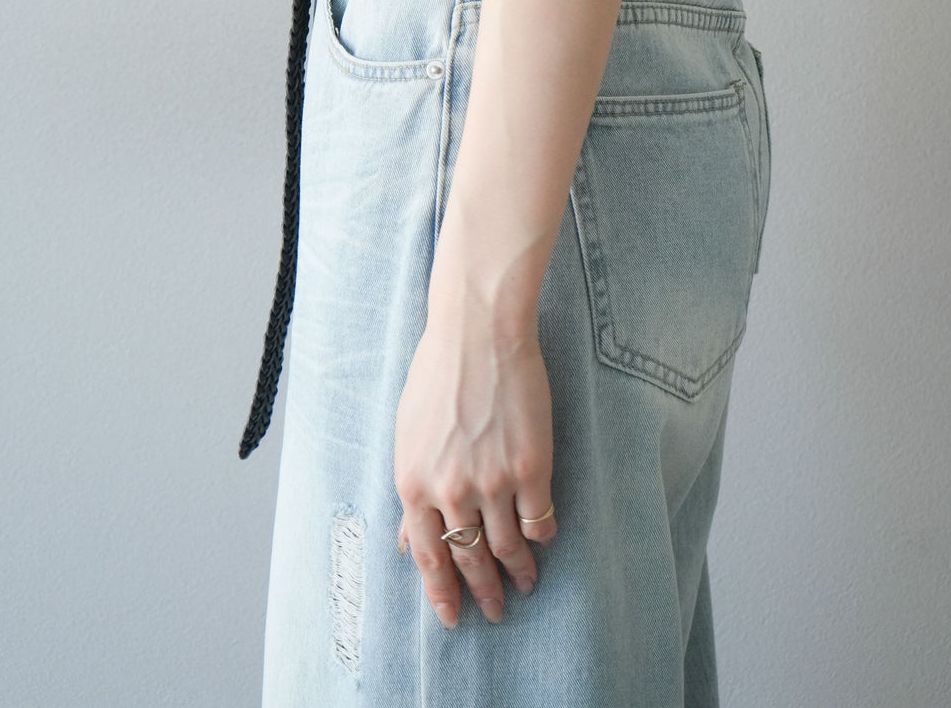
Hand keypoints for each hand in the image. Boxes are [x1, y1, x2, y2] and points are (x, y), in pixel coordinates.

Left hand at [394, 311, 557, 627]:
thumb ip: (411, 489)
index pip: (428, 558)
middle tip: (494, 611)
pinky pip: (539, 519)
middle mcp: (451, 490)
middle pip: (468, 559)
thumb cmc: (437, 373)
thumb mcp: (407, 435)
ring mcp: (493, 481)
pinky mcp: (531, 466)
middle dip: (482, 592)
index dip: (442, 594)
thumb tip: (407, 541)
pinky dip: (542, 535)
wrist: (479, 332)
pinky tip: (544, 540)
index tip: (452, 618)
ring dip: (517, 570)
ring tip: (525, 582)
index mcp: (414, 483)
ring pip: (507, 546)